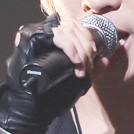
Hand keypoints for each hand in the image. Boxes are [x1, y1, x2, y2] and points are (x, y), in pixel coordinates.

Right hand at [0, 15, 109, 133]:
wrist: (33, 108)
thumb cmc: (51, 95)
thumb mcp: (77, 81)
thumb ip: (91, 71)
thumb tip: (105, 59)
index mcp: (53, 37)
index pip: (75, 26)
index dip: (88, 40)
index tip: (91, 62)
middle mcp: (43, 31)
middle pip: (73, 25)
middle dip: (86, 47)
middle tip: (87, 67)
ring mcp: (35, 32)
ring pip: (66, 29)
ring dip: (80, 49)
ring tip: (81, 67)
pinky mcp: (29, 36)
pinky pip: (55, 33)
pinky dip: (69, 46)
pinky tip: (75, 60)